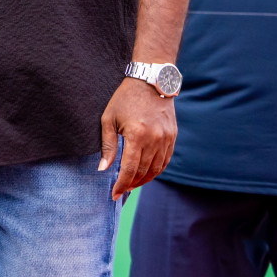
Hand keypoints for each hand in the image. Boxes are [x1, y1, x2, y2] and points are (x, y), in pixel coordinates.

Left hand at [99, 77, 176, 200]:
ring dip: (145, 179)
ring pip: (156, 168)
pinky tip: (147, 173)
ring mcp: (166, 138)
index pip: (130, 169)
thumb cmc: (124, 99)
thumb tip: (103, 169)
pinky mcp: (173, 136)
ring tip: (132, 184)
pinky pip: (166, 160)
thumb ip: (107, 146)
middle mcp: (155, 139)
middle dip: (132, 184)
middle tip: (121, 190)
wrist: (150, 81)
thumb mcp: (109, 119)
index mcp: (137, 135)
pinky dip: (156, 170)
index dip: (121, 184)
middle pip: (144, 171)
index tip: (114, 194)